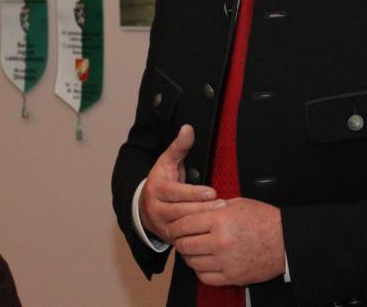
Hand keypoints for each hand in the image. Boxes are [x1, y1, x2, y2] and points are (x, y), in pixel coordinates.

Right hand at [139, 125, 221, 243]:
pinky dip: (198, 233)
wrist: (144, 206)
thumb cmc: (161, 181)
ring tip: (220, 214)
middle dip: (202, 208)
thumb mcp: (167, 161)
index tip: (212, 192)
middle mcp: (155, 209)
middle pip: (181, 211)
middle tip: (222, 204)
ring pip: (183, 226)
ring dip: (202, 221)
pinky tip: (212, 228)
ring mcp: (161, 225)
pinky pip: (184, 237)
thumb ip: (179, 146)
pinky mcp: (169, 237)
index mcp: (156, 189)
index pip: (175, 192)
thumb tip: (188, 129)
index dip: (194, 193)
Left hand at [172, 197, 285, 285]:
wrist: (285, 241)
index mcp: (220, 220)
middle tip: (181, 238)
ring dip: (189, 256)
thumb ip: (214, 207)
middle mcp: (220, 241)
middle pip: (184, 245)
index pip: (184, 224)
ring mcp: (225, 261)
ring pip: (192, 262)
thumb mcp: (238, 204)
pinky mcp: (231, 276)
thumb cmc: (265, 220)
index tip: (172, 227)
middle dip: (179, 241)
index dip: (174, 226)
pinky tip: (205, 262)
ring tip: (194, 249)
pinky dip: (200, 270)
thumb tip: (196, 210)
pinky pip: (205, 277)